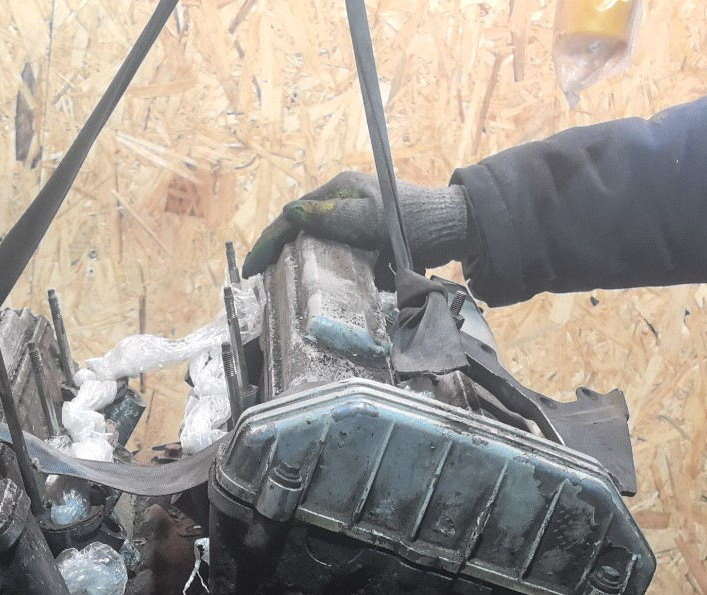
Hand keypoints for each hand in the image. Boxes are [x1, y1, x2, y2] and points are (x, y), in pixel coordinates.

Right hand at [242, 170, 471, 276]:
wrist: (456, 228)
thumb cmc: (417, 220)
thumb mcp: (373, 218)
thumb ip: (334, 217)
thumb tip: (291, 214)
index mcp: (338, 191)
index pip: (292, 217)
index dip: (268, 242)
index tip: (251, 269)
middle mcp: (341, 204)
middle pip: (300, 232)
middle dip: (279, 256)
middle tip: (262, 284)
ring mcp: (353, 222)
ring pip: (317, 247)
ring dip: (301, 267)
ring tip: (282, 291)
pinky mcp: (366, 241)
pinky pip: (338, 258)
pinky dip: (327, 273)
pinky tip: (320, 292)